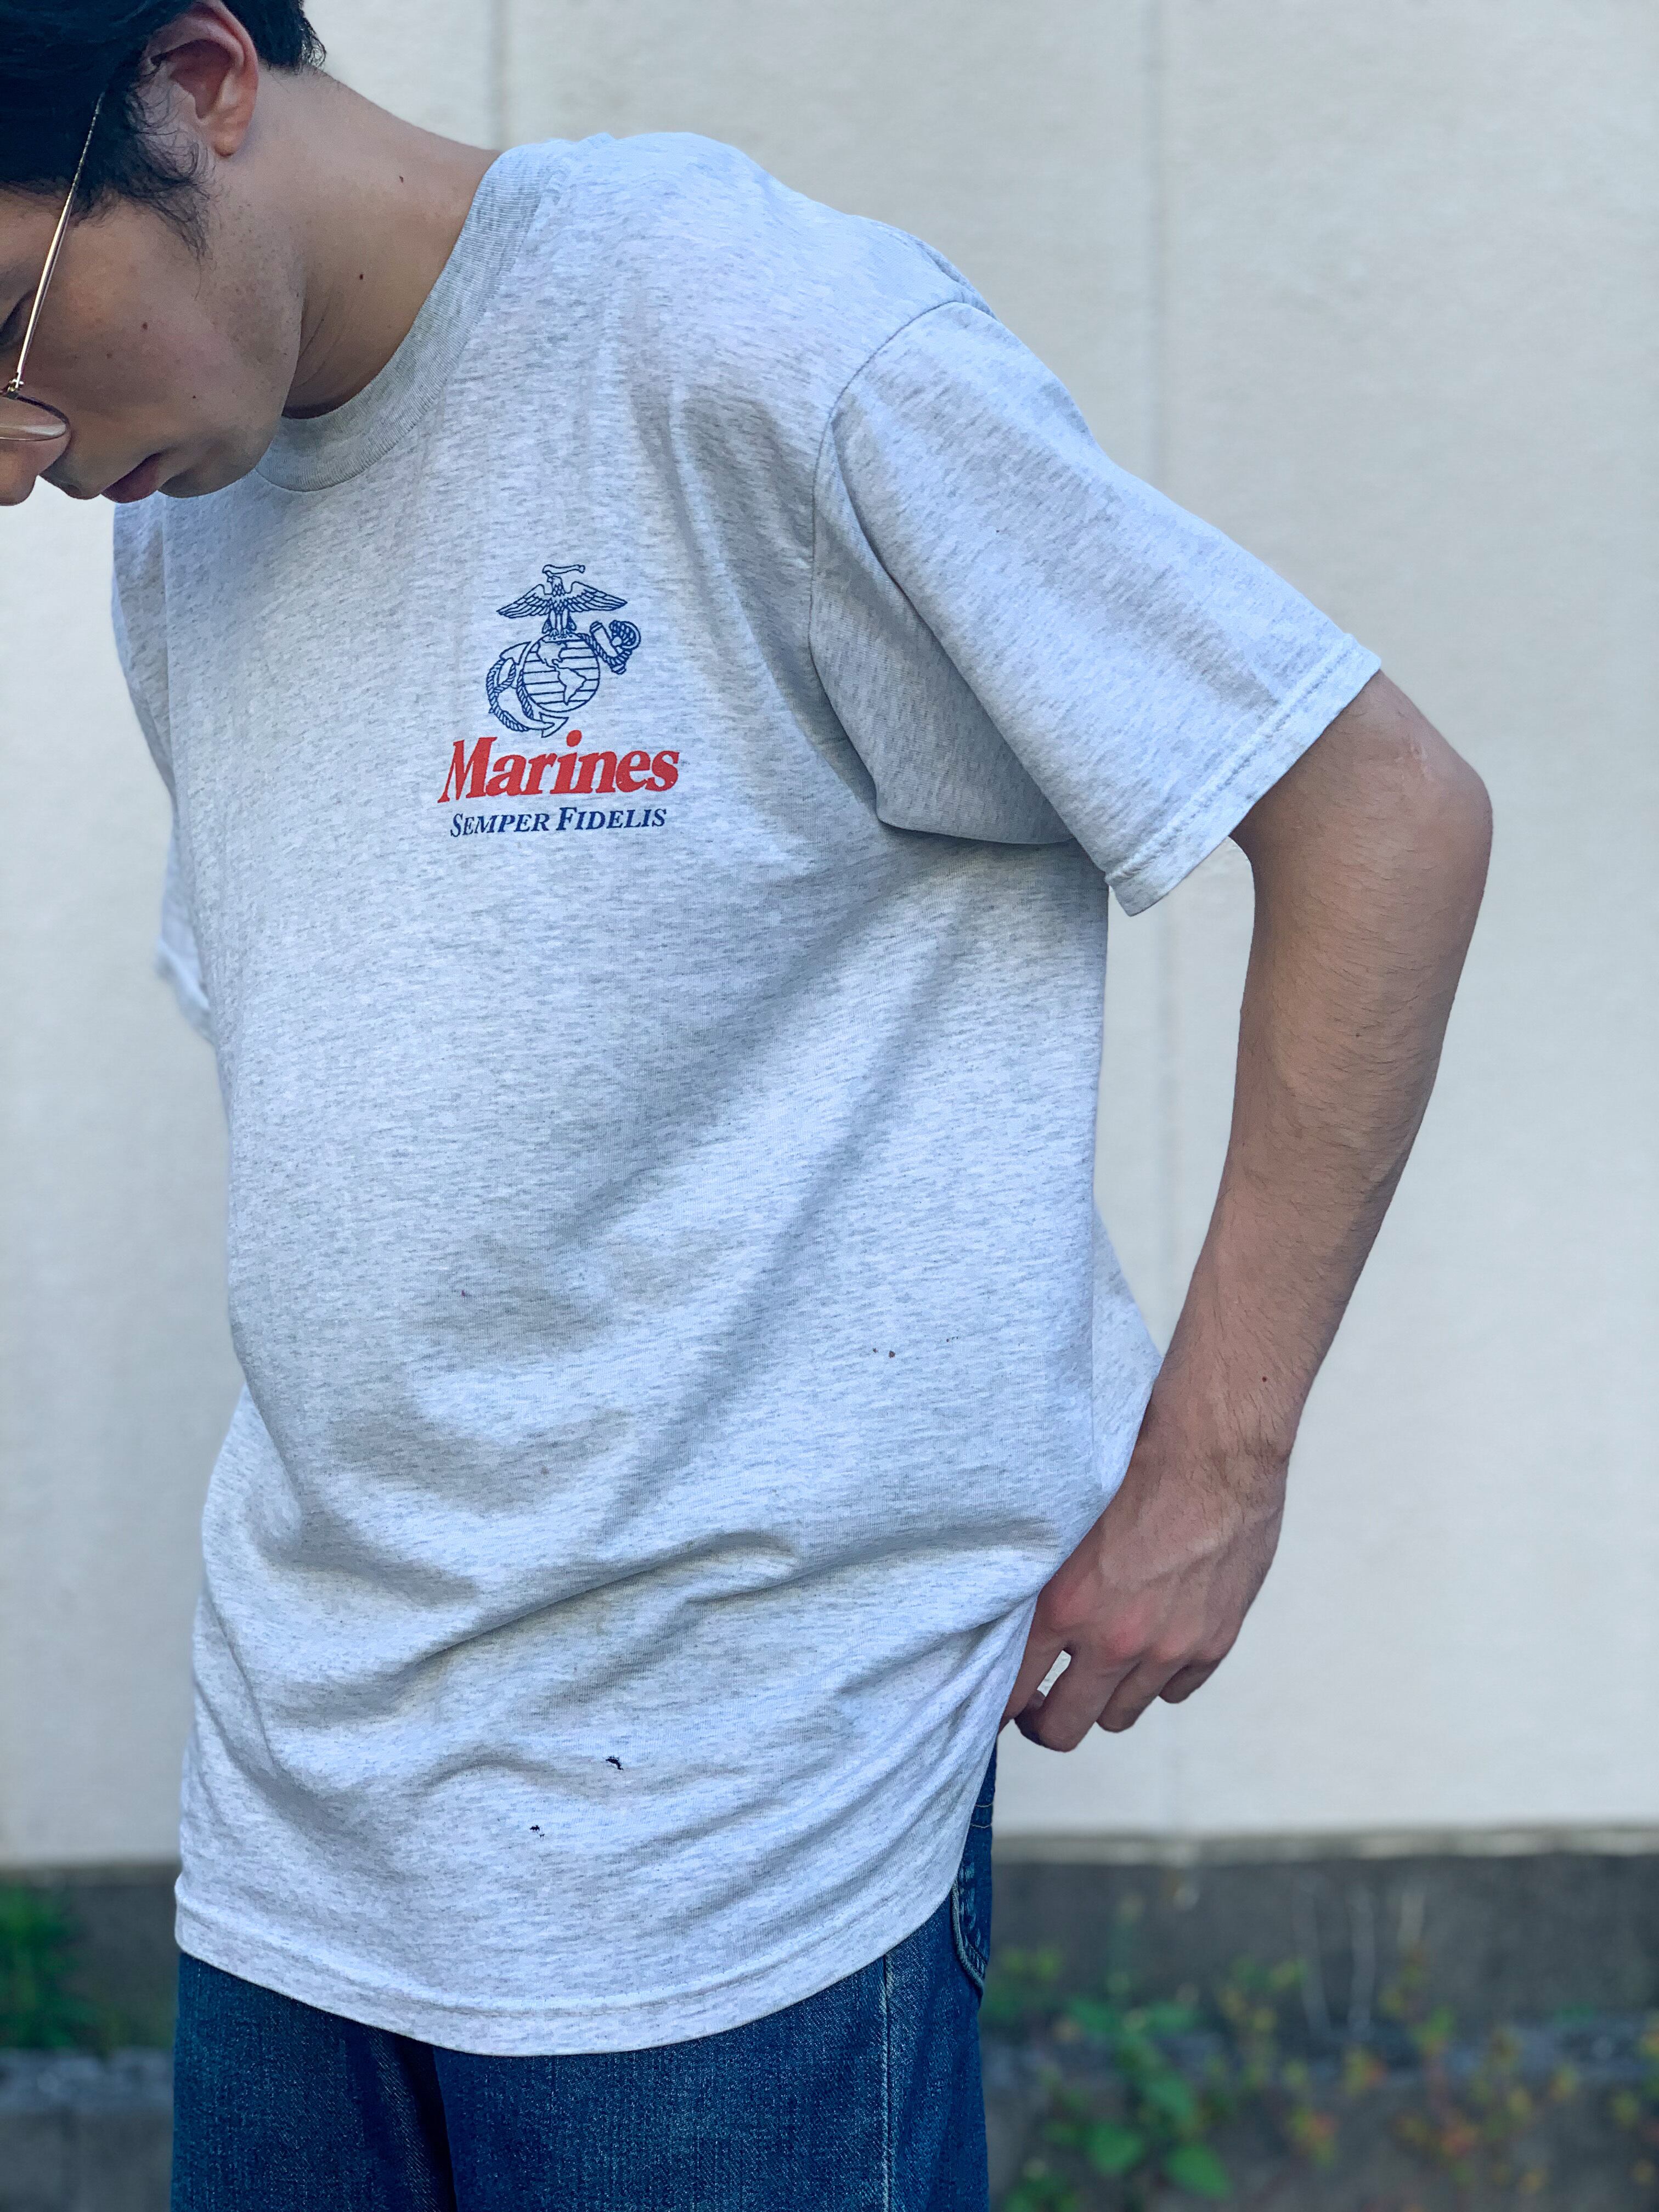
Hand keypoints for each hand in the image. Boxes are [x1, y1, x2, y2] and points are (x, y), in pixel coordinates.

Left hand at [1001, 1390, 1287, 1746]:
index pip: (1011, 1694)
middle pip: (1064, 1728)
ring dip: (1102, 1698)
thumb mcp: (1061, 1519)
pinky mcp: (1212, 1644)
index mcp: (1064, 1606)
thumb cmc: (1132, 1465)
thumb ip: (1035, 1577)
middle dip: (1045, 1723)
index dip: (997, 1707)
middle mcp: (1114, 1639)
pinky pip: (1174, 1692)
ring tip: (1094, 1668)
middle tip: (1039, 1704)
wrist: (1216, 1447)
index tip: (997, 1702)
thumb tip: (1000, 1614)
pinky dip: (1157, 1679)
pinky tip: (1148, 1644)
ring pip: (1119, 1715)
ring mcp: (1167, 1649)